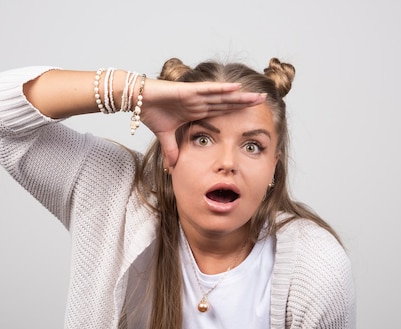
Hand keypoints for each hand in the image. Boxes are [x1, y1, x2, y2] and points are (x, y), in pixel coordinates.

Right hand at [139, 79, 265, 166]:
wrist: (136, 101)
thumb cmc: (150, 112)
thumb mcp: (165, 136)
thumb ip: (171, 150)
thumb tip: (173, 167)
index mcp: (197, 111)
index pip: (222, 112)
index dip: (237, 112)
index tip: (252, 115)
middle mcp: (200, 102)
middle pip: (228, 103)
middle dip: (245, 103)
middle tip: (264, 102)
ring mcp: (196, 96)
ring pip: (223, 96)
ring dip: (240, 96)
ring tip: (257, 96)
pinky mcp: (188, 91)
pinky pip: (209, 90)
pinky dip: (222, 90)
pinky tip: (237, 88)